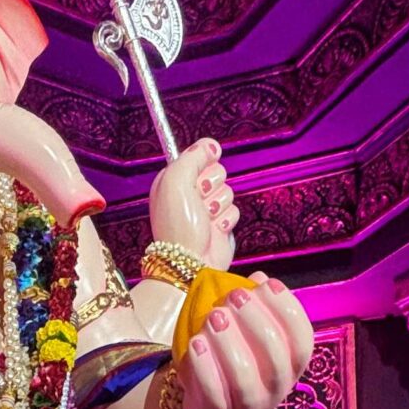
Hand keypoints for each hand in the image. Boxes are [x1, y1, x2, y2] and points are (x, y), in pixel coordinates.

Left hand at [148, 138, 237, 269]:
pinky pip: (235, 210)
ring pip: (228, 191)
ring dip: (219, 204)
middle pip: (217, 171)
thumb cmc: (177, 225)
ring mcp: (206, 209)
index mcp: (174, 179)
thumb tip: (210, 145)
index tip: (207, 162)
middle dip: (212, 185)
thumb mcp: (175, 181)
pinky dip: (226, 219)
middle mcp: (190, 193)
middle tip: (199, 200)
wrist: (190, 262)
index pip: (198, 155)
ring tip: (205, 218)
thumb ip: (191, 157)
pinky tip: (214, 229)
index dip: (204, 159)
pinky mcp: (220, 224)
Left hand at [180, 275, 312, 408]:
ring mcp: (251, 407)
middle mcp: (277, 387)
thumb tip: (258, 277)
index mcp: (291, 365)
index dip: (288, 309)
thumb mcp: (249, 338)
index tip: (268, 284)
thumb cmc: (235, 365)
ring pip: (245, 377)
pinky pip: (215, 394)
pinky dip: (205, 367)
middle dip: (255, 320)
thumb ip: (255, 308)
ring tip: (213, 317)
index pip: (302, 339)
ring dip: (228, 343)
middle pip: (276, 355)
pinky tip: (196, 343)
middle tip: (234, 296)